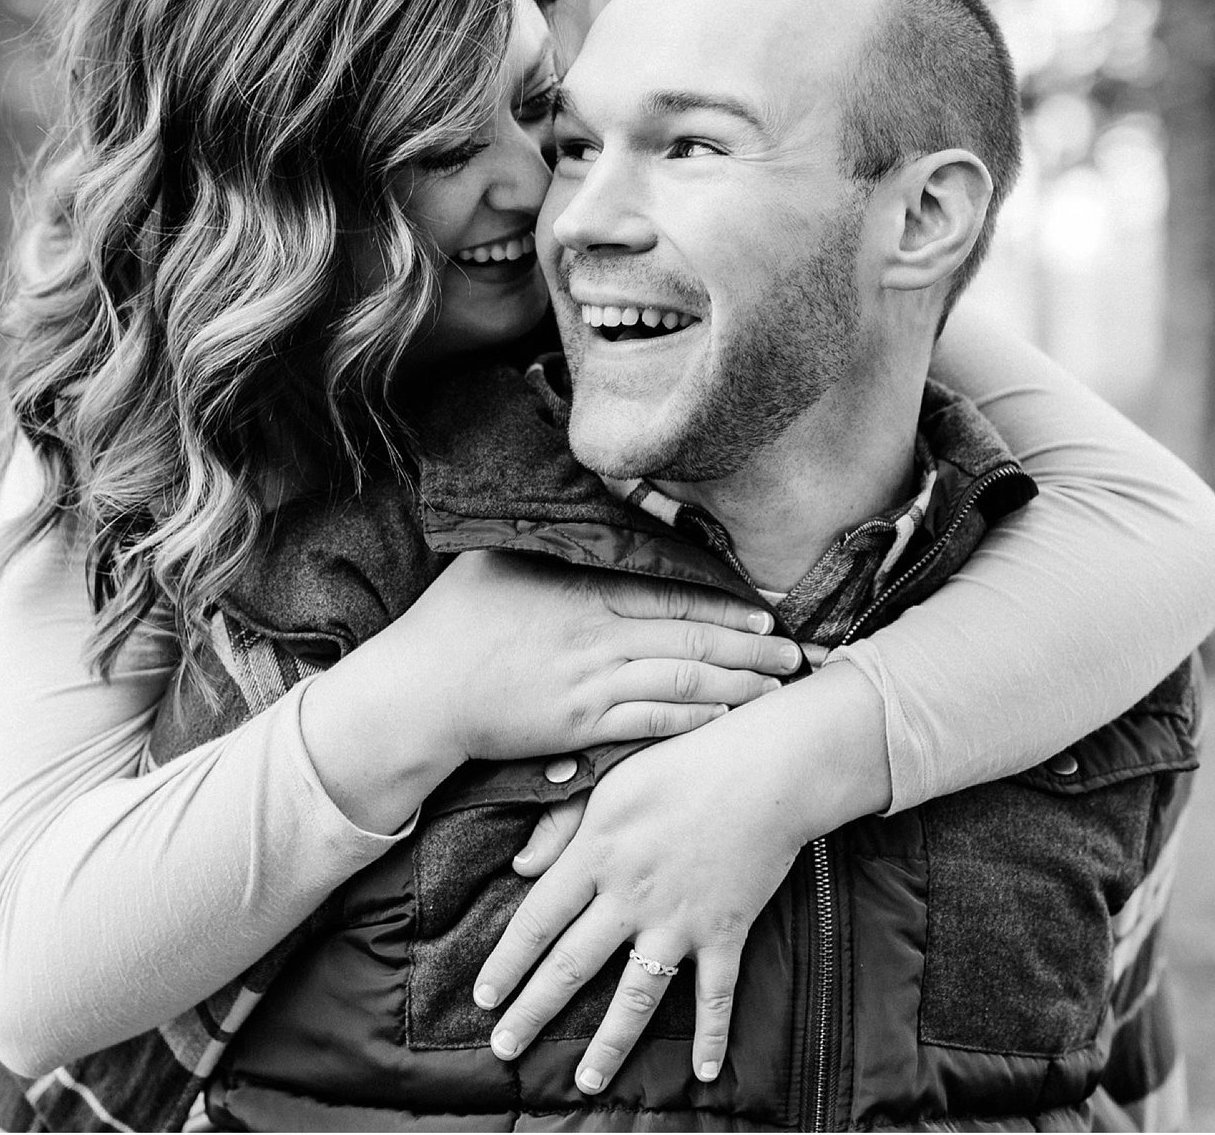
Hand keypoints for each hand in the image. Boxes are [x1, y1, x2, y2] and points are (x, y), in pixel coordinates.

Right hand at [300, 550, 799, 835]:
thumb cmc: (453, 619)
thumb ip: (554, 529)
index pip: (669, 591)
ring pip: (682, 681)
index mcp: (580, 589)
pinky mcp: (580, 727)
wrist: (418, 693)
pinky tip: (727, 721)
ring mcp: (590, 683)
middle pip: (691, 636)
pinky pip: (652, 721)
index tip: (763, 610)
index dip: (724, 603)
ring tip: (777, 690)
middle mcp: (594, 634)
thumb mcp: (500, 554)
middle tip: (796, 653)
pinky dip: (695, 720)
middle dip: (750, 647)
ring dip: (737, 686)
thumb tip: (597, 488)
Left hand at [473, 663, 889, 1092]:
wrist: (765, 766)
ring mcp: (680, 918)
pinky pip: (717, 994)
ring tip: (586, 1082)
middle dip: (533, 1012)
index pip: (537, 920)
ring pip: (636, 994)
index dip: (506, 962)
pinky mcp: (727, 929)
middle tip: (504, 1048)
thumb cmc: (683, 759)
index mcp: (597, 853)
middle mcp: (631, 894)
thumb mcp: (610, 777)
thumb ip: (561, 821)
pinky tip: (706, 1074)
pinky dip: (713, 1036)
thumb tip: (520, 866)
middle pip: (571, 966)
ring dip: (609, 1043)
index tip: (482, 996)